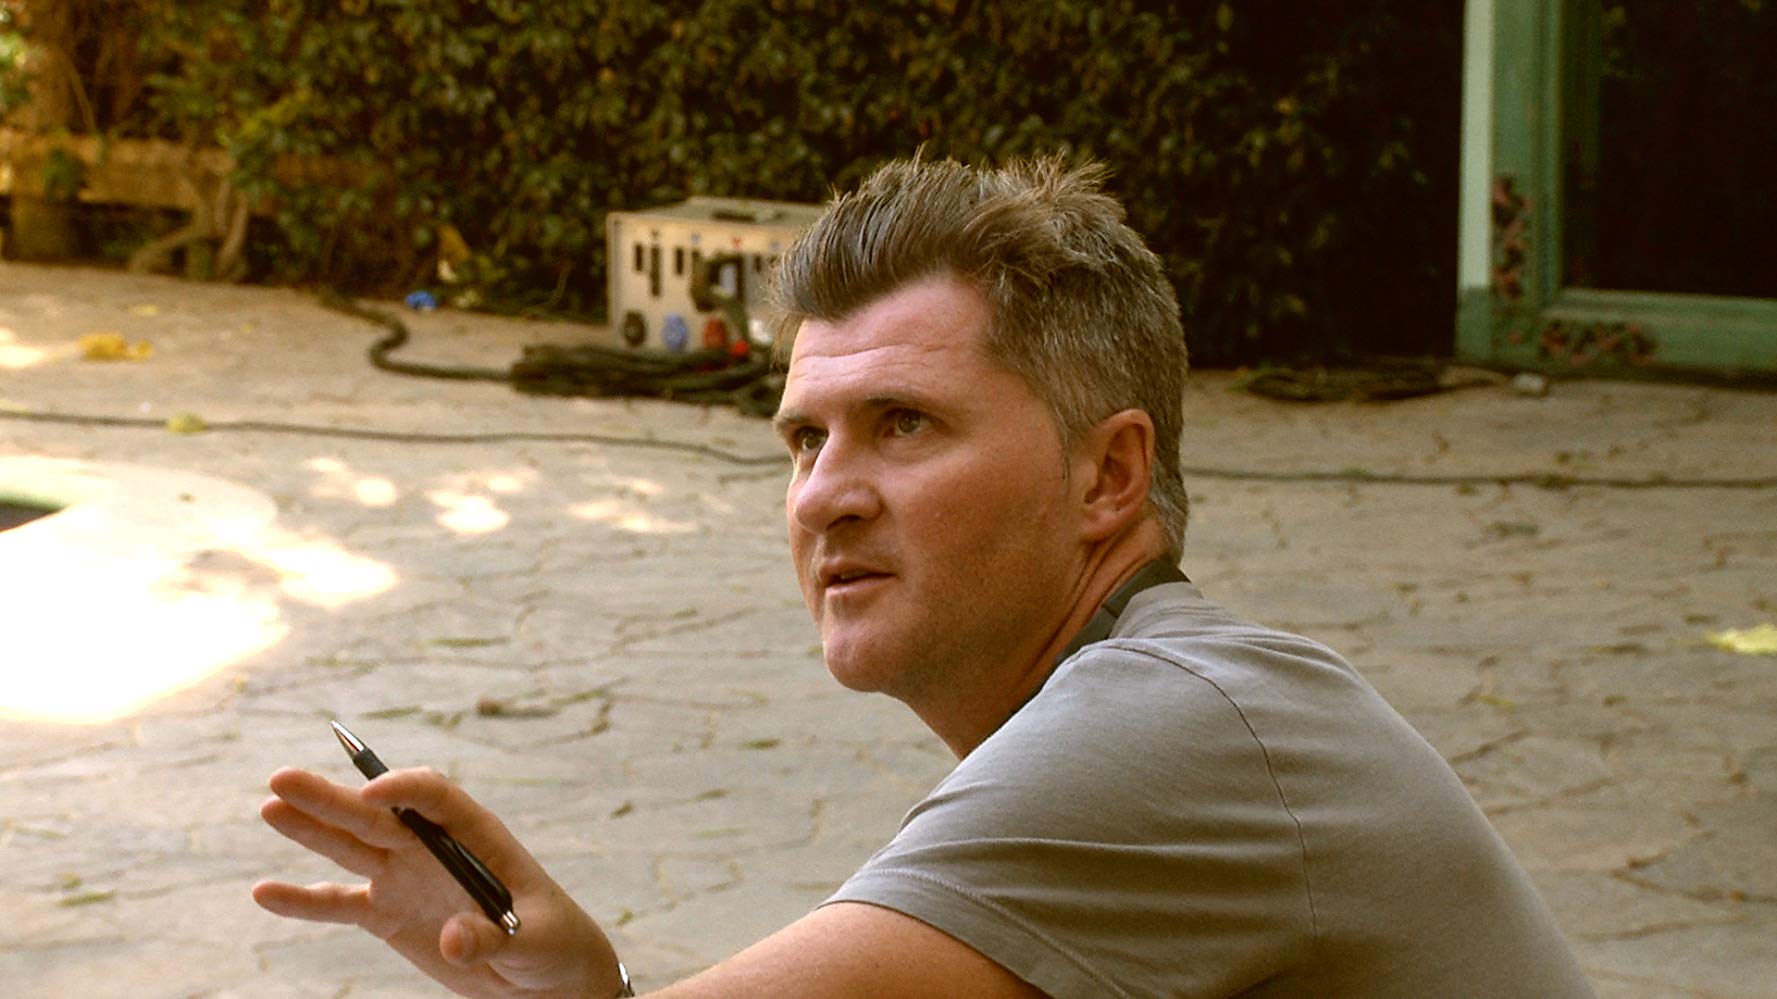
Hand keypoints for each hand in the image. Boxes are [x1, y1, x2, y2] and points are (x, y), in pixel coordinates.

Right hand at [252, 766, 628, 998]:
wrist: (542, 974)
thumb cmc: (551, 942)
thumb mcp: (534, 940)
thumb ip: (493, 937)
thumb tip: (453, 939)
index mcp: (475, 834)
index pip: (435, 797)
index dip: (403, 790)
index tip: (372, 796)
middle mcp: (432, 847)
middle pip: (376, 813)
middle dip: (332, 797)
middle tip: (281, 779)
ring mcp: (405, 877)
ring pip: (350, 845)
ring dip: (309, 827)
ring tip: (270, 804)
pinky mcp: (388, 914)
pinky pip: (339, 903)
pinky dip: (303, 900)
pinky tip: (264, 892)